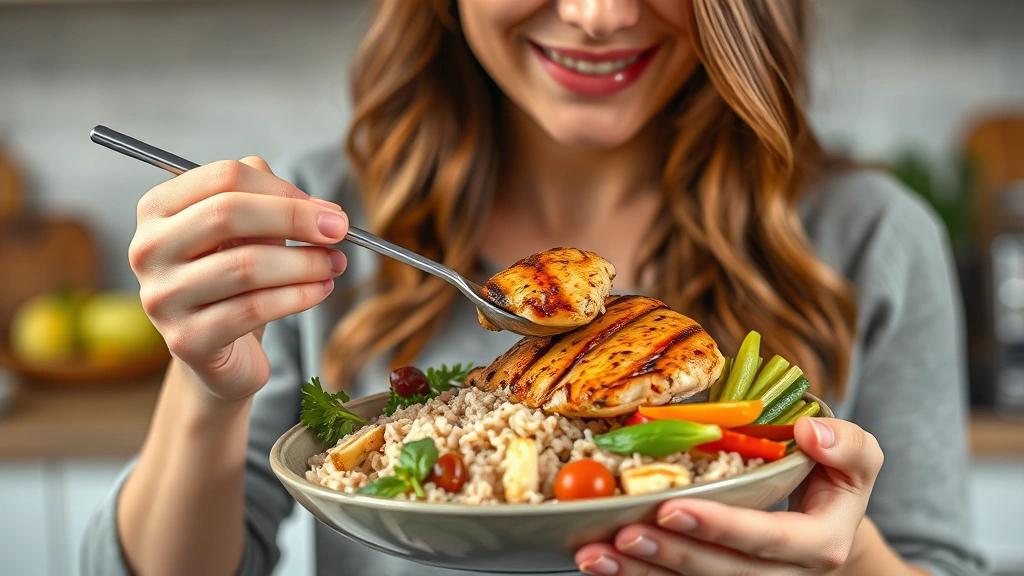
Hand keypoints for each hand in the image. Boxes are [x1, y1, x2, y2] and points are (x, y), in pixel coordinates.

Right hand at [129, 157, 348, 401]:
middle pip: (228, 214)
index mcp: (158, 208)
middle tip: (338, 230)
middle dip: (295, 219)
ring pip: (246, 266)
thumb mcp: (247, 229)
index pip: (222, 177)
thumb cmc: (235, 277)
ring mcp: (162, 297)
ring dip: (305, 263)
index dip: (283, 189)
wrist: (222, 350)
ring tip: (335, 264)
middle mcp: (149, 249)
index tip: (325, 209)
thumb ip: (267, 196)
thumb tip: (316, 206)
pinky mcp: (187, 339)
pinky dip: (299, 296)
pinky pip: (254, 309)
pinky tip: (320, 290)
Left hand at [575, 417, 884, 574]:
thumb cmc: (833, 478)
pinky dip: (636, 575)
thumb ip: (847, 445)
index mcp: (819, 545)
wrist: (825, 518)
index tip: (672, 507)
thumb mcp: (857, 457)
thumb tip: (810, 432)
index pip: (768, 539)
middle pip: (721, 571)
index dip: (721, 526)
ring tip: (593, 554)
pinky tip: (600, 563)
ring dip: (639, 573)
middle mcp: (782, 574)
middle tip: (621, 532)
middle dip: (668, 554)